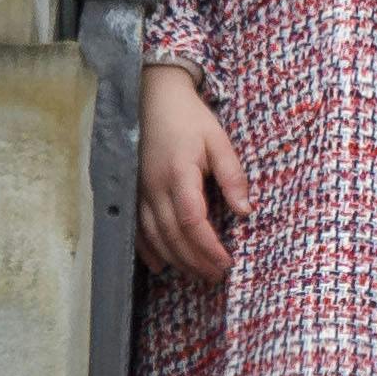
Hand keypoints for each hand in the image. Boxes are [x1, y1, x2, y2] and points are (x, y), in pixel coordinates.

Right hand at [136, 64, 247, 284]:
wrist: (153, 99)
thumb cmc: (190, 119)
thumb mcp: (219, 141)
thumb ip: (232, 176)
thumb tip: (245, 211)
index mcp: (178, 175)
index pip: (191, 221)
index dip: (208, 247)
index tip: (226, 262)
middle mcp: (153, 189)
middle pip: (172, 236)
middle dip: (195, 260)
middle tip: (216, 276)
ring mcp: (138, 192)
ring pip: (154, 237)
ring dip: (176, 260)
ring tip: (198, 274)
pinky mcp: (131, 192)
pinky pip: (136, 230)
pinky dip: (149, 250)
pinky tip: (162, 265)